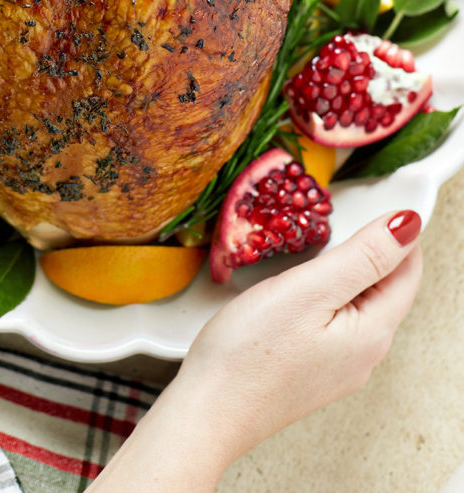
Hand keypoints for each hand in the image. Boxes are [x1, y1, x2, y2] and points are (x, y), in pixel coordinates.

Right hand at [90, 210, 421, 491]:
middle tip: (355, 216)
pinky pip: (336, 324)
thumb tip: (408, 225)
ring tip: (328, 245)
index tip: (381, 202)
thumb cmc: (249, 354)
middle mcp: (364, 356)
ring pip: (359, 307)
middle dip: (377, 252)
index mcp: (372, 333)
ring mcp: (338, 368)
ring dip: (352, 273)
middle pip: (386, 291)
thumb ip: (363, 256)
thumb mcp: (309, 290)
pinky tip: (305, 288)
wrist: (207, 413)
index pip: (407, 273)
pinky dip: (330, 296)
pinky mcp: (311, 372)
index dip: (400, 233)